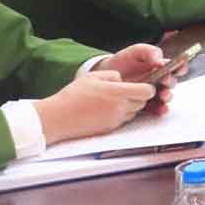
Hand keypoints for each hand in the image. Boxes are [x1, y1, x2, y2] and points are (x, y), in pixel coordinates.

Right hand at [35, 71, 159, 144]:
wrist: (56, 118)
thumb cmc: (72, 96)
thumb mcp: (93, 76)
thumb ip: (113, 75)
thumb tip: (123, 79)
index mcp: (118, 93)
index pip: (147, 91)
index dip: (148, 86)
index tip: (143, 82)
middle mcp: (119, 108)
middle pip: (143, 102)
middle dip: (139, 95)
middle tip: (127, 90)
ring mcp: (115, 120)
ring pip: (134, 111)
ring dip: (130, 105)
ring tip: (113, 99)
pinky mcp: (109, 129)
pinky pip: (123, 120)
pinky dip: (121, 114)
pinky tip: (107, 109)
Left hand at [96, 44, 181, 112]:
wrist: (105, 75)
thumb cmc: (123, 61)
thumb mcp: (136, 51)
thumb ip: (150, 52)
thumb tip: (161, 60)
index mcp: (161, 66)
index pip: (177, 67)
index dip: (180, 67)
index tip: (178, 68)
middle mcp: (160, 80)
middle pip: (172, 82)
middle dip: (171, 82)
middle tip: (166, 81)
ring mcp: (153, 93)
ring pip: (166, 96)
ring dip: (167, 96)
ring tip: (163, 96)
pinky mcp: (145, 103)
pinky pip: (156, 108)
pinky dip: (161, 109)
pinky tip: (161, 109)